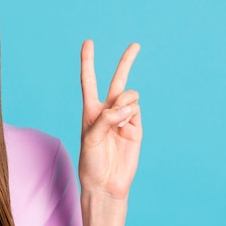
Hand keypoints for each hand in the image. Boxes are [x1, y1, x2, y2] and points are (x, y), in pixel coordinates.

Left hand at [78, 40, 141, 199]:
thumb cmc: (91, 161)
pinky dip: (131, 114)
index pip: (89, 81)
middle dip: (126, 62)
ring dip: (124, 104)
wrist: (106, 183)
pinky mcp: (136, 127)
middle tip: (135, 44)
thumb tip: (126, 107)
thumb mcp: (91, 138)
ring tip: (118, 121)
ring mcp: (124, 118)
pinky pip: (136, 110)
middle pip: (117, 81)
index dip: (88, 61)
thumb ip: (105, 119)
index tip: (88, 42)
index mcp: (90, 110)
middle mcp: (107, 111)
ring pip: (129, 96)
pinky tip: (126, 126)